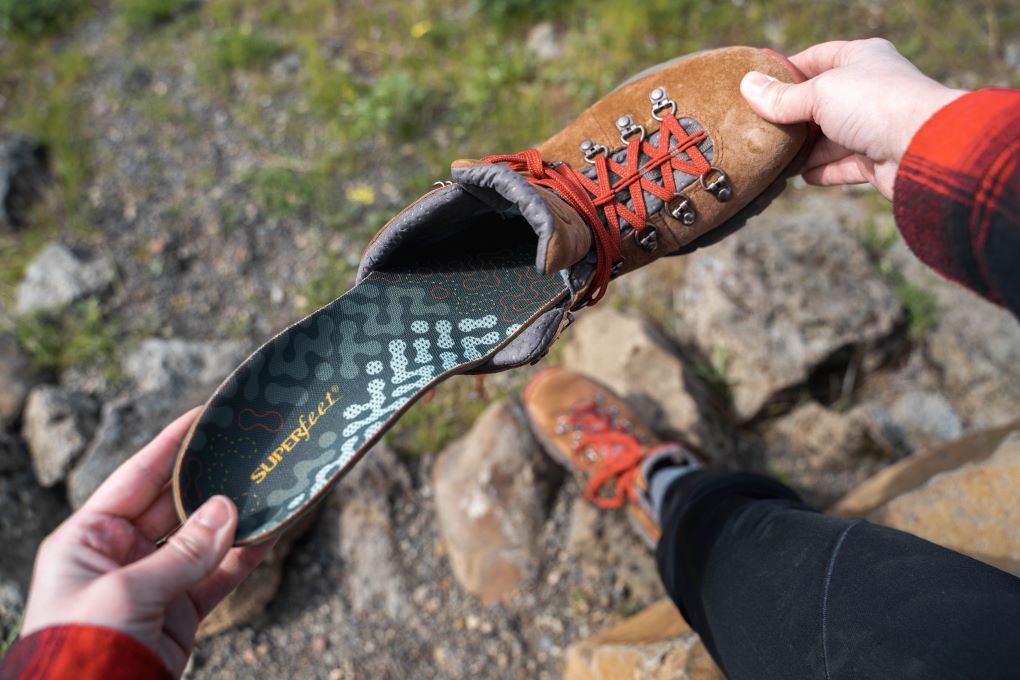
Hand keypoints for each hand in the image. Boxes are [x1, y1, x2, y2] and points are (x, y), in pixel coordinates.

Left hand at [20, 408, 277, 677]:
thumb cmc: (83, 648)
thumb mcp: (127, 591)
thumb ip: (182, 552)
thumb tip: (228, 509)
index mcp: (88, 538)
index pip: (137, 477)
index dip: (172, 446)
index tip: (206, 416)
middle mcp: (119, 556)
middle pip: (176, 506)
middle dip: (212, 483)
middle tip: (249, 453)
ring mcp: (152, 585)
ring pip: (203, 540)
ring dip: (235, 519)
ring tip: (270, 488)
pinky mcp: (179, 614)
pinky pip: (218, 575)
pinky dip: (245, 556)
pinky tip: (271, 532)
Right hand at [740, 38, 966, 199]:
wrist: (925, 148)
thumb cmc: (875, 105)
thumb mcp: (819, 93)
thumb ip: (782, 97)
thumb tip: (747, 86)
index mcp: (861, 58)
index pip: (816, 58)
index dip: (786, 70)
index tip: (757, 85)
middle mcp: (869, 89)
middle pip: (819, 101)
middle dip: (790, 115)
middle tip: (757, 126)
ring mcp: (873, 126)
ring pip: (828, 137)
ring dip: (802, 148)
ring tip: (771, 155)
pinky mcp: (876, 159)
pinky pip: (841, 165)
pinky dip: (820, 170)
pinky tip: (799, 176)